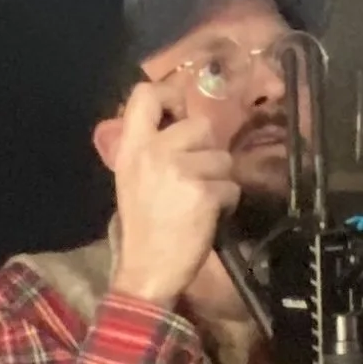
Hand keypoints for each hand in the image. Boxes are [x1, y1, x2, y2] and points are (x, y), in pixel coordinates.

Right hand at [106, 78, 240, 311]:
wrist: (148, 269)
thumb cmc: (143, 225)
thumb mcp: (133, 177)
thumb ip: (152, 147)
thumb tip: (180, 120)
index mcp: (131, 147)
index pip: (144, 94)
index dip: (169, 95)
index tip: (179, 113)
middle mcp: (154, 151)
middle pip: (200, 125)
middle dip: (206, 150)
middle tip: (195, 176)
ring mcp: (180, 170)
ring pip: (222, 157)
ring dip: (219, 179)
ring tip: (200, 201)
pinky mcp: (204, 191)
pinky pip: (231, 186)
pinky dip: (227, 202)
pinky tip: (208, 216)